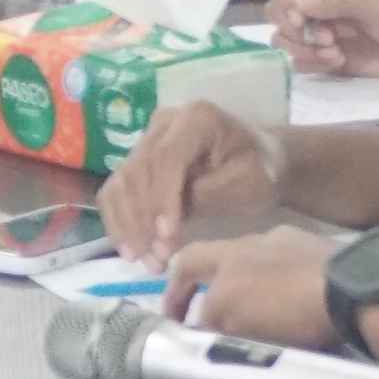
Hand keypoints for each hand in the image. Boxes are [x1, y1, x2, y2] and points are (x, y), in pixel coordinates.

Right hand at [100, 102, 283, 262]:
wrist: (262, 161)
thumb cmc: (261, 172)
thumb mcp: (246, 183)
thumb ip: (206, 196)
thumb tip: (163, 224)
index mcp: (196, 119)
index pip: (166, 159)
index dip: (161, 200)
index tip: (168, 238)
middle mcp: (163, 123)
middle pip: (136, 172)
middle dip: (142, 220)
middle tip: (156, 259)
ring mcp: (147, 140)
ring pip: (120, 183)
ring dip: (127, 225)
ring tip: (143, 259)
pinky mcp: (139, 160)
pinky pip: (116, 191)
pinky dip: (119, 221)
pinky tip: (130, 248)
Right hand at [159, 227, 343, 346]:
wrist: (356, 291)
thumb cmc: (288, 306)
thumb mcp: (234, 319)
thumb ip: (211, 319)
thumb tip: (200, 326)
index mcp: (230, 253)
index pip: (187, 264)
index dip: (175, 293)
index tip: (174, 318)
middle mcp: (259, 240)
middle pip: (223, 261)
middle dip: (211, 289)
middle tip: (211, 316)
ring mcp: (296, 245)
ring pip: (260, 265)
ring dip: (251, 288)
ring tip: (258, 318)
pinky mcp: (327, 256)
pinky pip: (295, 273)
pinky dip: (286, 289)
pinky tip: (297, 308)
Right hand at [268, 0, 378, 82]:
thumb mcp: (375, 3)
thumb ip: (336, 1)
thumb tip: (298, 4)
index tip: (297, 14)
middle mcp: (315, 7)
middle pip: (276, 12)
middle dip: (294, 29)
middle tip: (326, 37)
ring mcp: (318, 34)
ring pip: (283, 40)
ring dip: (303, 49)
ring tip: (335, 53)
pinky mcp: (324, 59)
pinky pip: (298, 63)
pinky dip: (312, 65)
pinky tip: (337, 62)